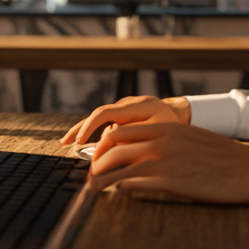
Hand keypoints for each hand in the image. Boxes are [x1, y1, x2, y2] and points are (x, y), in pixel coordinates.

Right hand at [60, 95, 191, 145]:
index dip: (90, 127)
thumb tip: (111, 141)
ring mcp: (124, 109)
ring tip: (66, 143)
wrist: (181, 115)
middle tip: (69, 144)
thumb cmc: (174, 127)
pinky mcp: (122, 115)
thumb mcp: (161, 132)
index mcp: (138, 106)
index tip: (80, 142)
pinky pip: (104, 123)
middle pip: (98, 115)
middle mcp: (128, 104)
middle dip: (82, 130)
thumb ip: (137, 135)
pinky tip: (78, 141)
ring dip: (84, 132)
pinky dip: (91, 131)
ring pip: (99, 120)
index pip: (106, 113)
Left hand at [87, 123, 248, 204]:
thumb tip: (143, 153)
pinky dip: (121, 189)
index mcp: (167, 128)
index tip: (96, 157)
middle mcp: (162, 141)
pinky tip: (118, 193)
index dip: (101, 146)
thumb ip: (167, 142)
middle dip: (95, 162)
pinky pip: (135, 185)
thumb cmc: (225, 159)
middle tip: (89, 174)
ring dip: (100, 180)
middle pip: (112, 148)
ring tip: (91, 190)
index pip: (120, 132)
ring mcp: (165, 161)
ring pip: (118, 168)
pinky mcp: (171, 182)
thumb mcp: (192, 140)